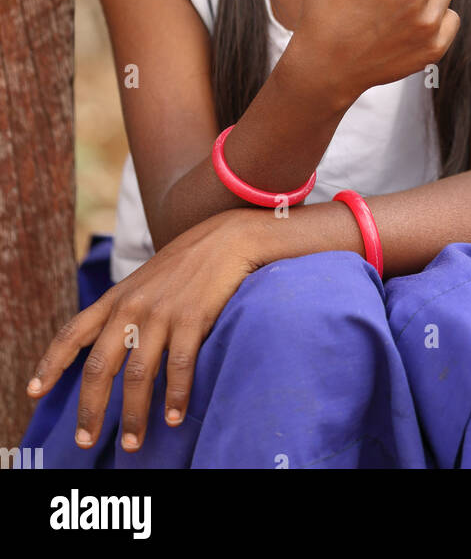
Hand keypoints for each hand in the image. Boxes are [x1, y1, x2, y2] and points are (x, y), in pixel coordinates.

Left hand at [26, 210, 264, 452]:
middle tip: (86, 440)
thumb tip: (119, 363)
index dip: (51, 364)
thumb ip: (126, 316)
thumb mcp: (143, 283)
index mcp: (115, 299)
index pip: (73, 333)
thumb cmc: (184, 266)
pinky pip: (179, 366)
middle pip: (99, 366)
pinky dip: (175, 396)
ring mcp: (161, 313)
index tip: (34, 393)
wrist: (225, 238)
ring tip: (133, 444)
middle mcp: (131, 307)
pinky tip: (174, 418)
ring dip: (134, 415)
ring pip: (138, 375)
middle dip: (91, 408)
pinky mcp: (192, 318)